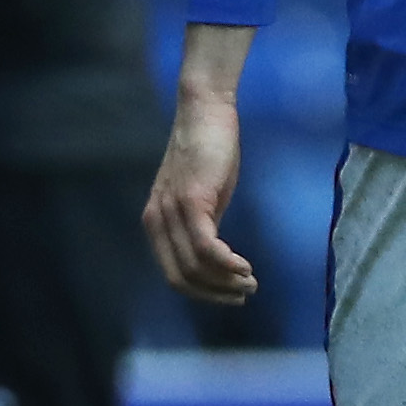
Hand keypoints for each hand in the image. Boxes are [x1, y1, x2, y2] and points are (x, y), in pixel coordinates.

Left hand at [145, 27, 260, 305]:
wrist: (206, 110)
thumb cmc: (209, 150)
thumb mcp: (204, 196)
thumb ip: (203, 225)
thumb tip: (216, 258)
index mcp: (156, 222)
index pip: (173, 274)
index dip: (203, 293)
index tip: (230, 295)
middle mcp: (157, 221)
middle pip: (181, 278)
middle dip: (214, 294)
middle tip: (244, 295)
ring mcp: (171, 212)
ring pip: (195, 267)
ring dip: (225, 282)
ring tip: (250, 283)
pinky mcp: (191, 201)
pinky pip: (205, 248)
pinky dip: (226, 265)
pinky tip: (244, 267)